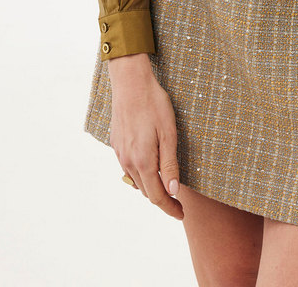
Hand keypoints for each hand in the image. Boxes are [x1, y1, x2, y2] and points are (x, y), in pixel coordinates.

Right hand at [107, 53, 183, 219]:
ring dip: (150, 187)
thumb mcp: (169, 133)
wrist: (130, 82)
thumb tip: (172, 191)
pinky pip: (128, 167)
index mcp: (143, 161)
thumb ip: (169, 164)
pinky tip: (149, 167)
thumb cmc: (153, 104)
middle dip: (161, 199)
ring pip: (135, 180)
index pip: (156, 196)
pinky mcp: (116, 144)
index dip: (169, 208)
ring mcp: (119, 153)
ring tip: (165, 186)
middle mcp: (128, 161)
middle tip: (178, 202)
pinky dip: (140, 174)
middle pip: (145, 191)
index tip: (181, 214)